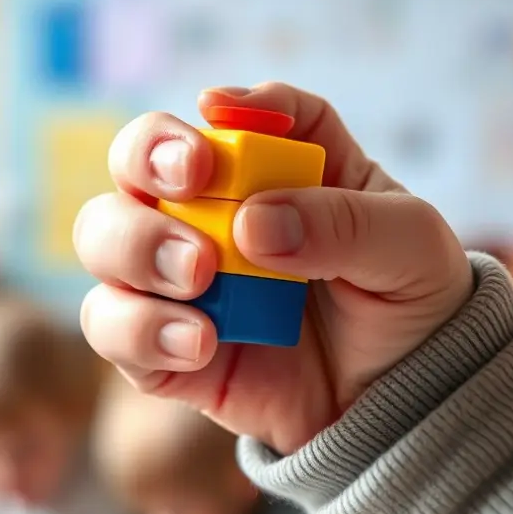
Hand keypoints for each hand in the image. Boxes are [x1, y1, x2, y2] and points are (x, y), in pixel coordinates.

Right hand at [73, 82, 472, 454]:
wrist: (398, 409)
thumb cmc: (407, 311)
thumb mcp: (410, 251)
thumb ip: (343, 223)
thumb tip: (252, 225)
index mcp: (282, 169)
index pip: (244, 115)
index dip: (235, 105)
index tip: (221, 110)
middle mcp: (214, 213)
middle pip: (139, 158)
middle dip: (144, 157)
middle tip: (189, 182)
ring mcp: (180, 280)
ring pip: (102, 236)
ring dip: (135, 244)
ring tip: (198, 275)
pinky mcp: (163, 349)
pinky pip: (111, 328)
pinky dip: (140, 329)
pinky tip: (201, 344)